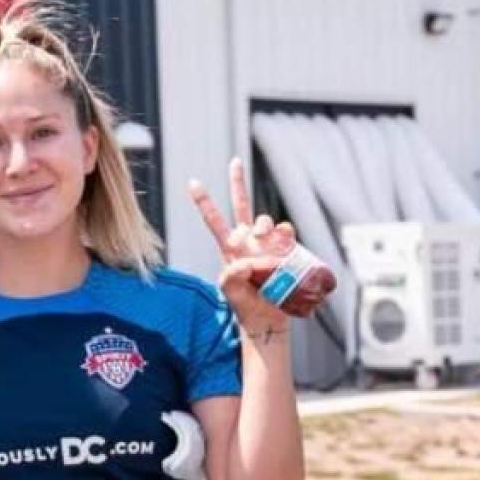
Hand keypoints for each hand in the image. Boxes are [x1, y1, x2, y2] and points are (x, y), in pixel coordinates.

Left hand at [188, 158, 298, 330]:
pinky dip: (284, 234)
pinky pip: (286, 231)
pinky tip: (282, 245)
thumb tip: (251, 259)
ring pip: (266, 220)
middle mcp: (248, 240)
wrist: (268, 318)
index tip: (192, 181)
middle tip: (234, 161)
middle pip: (242, 205)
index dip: (204, 201)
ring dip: (264, 226)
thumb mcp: (229, 289)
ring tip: (264, 243)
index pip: (214, 220)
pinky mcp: (287, 249)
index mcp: (228, 247)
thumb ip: (232, 273)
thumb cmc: (245, 304)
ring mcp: (268, 242)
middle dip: (237, 182)